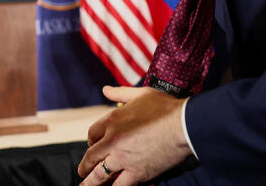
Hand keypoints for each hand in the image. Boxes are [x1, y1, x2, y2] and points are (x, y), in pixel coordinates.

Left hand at [77, 86, 191, 185]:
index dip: (90, 141)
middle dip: (85, 165)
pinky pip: (120, 184)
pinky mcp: (138, 172)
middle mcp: (113, 140)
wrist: (184, 124)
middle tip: (81, 171)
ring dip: (91, 182)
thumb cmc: (164, 107)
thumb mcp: (140, 94)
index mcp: (112, 120)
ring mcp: (123, 158)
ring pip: (100, 174)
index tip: (92, 146)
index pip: (92, 134)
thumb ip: (120, 93)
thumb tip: (105, 89)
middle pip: (91, 156)